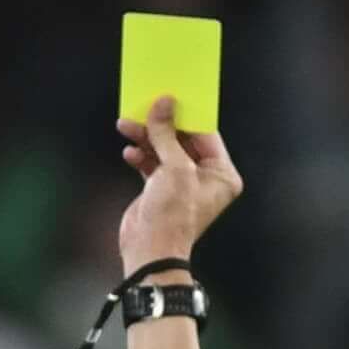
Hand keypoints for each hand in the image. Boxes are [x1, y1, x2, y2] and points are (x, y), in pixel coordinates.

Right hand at [116, 100, 243, 273]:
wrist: (150, 251)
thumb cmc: (172, 215)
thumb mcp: (174, 168)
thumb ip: (167, 134)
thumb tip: (163, 104)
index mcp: (222, 174)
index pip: (206, 134)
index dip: (187, 116)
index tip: (170, 98)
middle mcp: (206, 178)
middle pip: (183, 140)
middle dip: (160, 126)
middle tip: (144, 108)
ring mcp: (183, 184)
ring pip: (164, 150)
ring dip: (145, 138)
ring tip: (126, 126)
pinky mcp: (162, 189)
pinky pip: (152, 163)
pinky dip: (141, 156)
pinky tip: (129, 152)